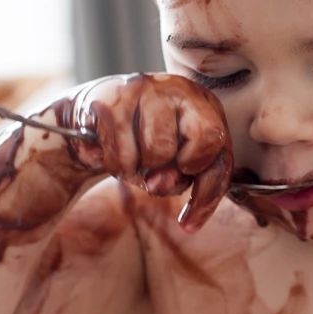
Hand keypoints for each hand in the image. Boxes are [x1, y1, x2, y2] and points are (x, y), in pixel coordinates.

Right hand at [65, 73, 231, 230]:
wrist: (91, 125)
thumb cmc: (142, 143)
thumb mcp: (175, 162)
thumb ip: (188, 177)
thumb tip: (167, 185)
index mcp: (205, 104)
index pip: (221, 153)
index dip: (207, 195)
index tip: (189, 224)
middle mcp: (181, 89)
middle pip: (207, 139)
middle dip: (182, 172)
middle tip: (158, 178)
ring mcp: (147, 89)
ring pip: (160, 151)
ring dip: (143, 171)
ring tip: (135, 161)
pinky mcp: (114, 100)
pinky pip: (124, 154)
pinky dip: (120, 167)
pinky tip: (116, 156)